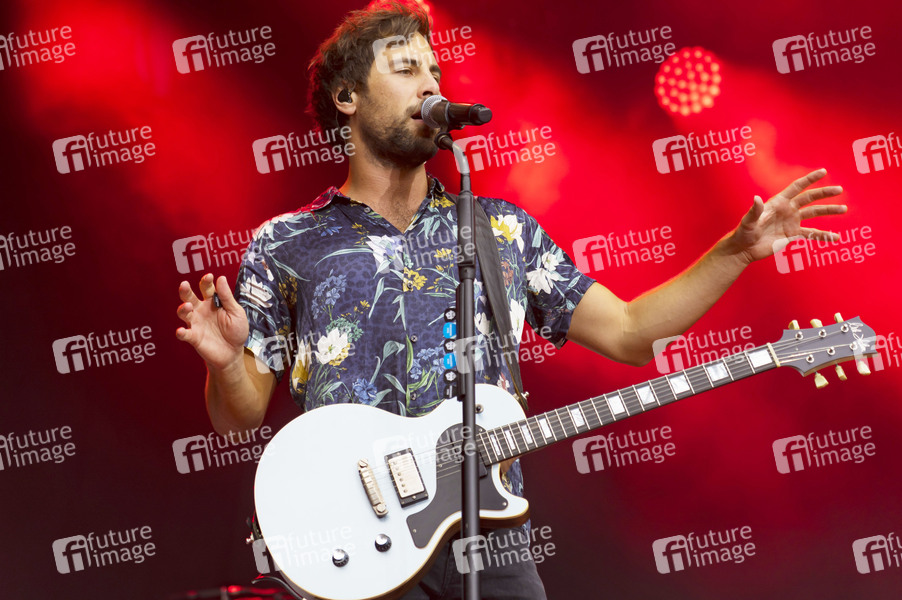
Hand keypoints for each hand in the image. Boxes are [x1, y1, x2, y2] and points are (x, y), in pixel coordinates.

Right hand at [176, 274, 248, 370]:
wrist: (234, 353)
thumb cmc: (236, 331)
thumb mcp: (236, 312)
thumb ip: (227, 297)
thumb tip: (221, 278)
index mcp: (213, 302)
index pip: (207, 288)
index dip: (206, 281)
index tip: (209, 276)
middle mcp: (201, 310)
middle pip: (189, 297)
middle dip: (186, 291)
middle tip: (184, 284)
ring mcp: (196, 323)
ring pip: (184, 313)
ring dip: (183, 309)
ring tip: (187, 306)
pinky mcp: (194, 337)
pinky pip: (184, 334)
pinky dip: (181, 333)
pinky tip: (181, 331)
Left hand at [730, 169, 845, 264]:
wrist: (745, 249)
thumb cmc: (743, 233)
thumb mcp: (748, 221)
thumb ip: (755, 210)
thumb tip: (756, 198)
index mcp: (778, 202)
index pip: (796, 187)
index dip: (809, 179)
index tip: (823, 172)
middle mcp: (787, 210)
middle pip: (809, 198)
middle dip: (824, 193)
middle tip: (839, 190)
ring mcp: (791, 222)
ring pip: (814, 214)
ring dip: (829, 211)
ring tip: (844, 209)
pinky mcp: (792, 235)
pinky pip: (811, 234)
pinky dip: (823, 235)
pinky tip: (836, 237)